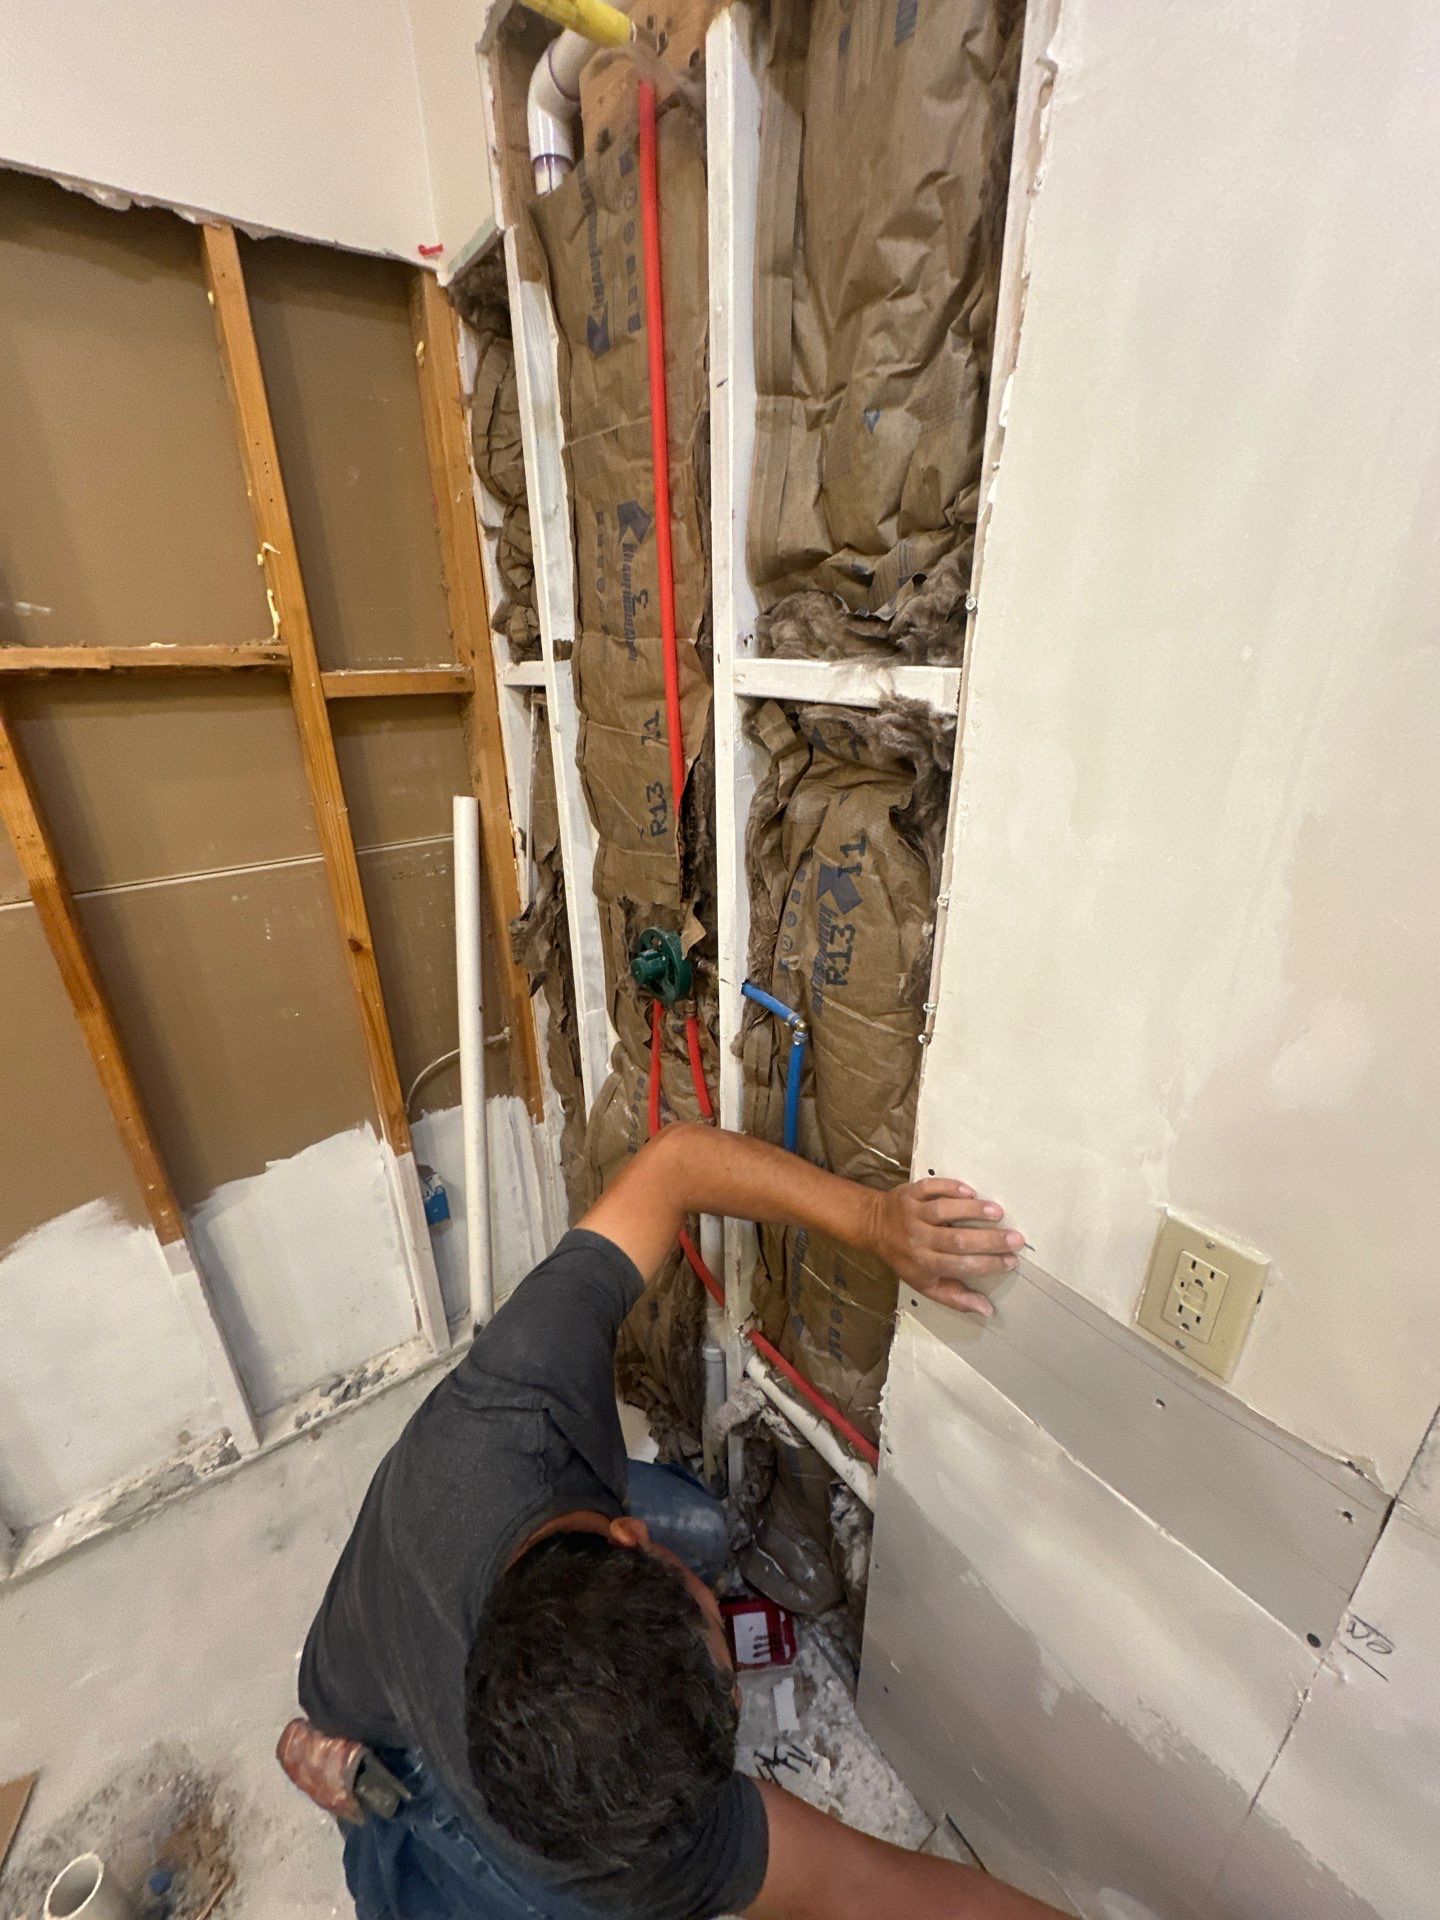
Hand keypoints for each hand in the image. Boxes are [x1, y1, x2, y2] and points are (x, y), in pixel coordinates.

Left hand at [867, 1178, 1022, 1314]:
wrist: (874, 1227)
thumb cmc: (906, 1259)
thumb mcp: (926, 1284)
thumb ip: (956, 1298)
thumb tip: (988, 1310)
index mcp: (924, 1264)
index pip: (960, 1265)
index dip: (987, 1264)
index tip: (1012, 1261)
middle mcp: (918, 1239)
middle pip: (957, 1240)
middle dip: (989, 1240)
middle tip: (1015, 1239)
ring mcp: (913, 1214)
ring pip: (945, 1211)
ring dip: (973, 1211)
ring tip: (998, 1212)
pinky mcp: (910, 1193)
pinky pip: (930, 1188)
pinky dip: (950, 1188)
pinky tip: (971, 1192)